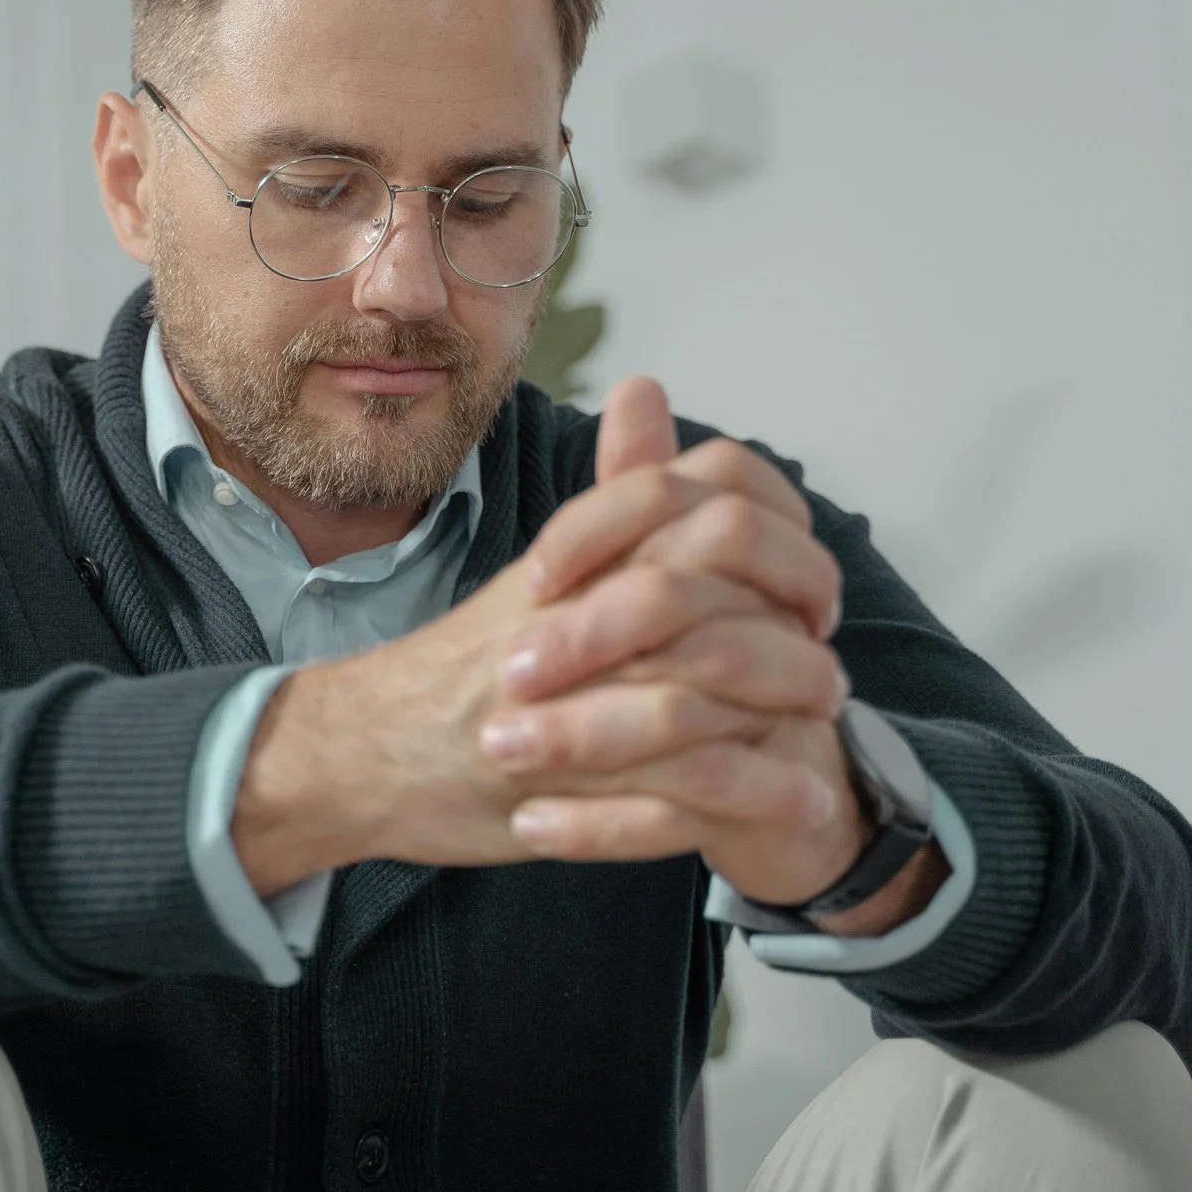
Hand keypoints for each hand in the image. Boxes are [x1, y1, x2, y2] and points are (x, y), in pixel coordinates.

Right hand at [232, 378, 858, 898]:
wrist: (357, 750)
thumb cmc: (459, 665)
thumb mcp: (541, 569)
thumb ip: (614, 491)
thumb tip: (648, 386)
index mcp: (575, 561)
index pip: (699, 512)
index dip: (780, 543)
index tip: (810, 585)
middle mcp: (571, 621)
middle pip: (715, 601)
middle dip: (796, 639)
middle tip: (834, 671)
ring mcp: (564, 705)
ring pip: (702, 699)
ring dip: (784, 722)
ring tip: (830, 740)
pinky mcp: (562, 788)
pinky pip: (678, 793)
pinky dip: (752, 801)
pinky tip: (802, 805)